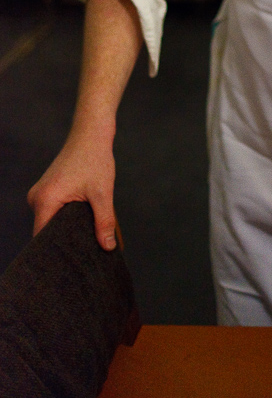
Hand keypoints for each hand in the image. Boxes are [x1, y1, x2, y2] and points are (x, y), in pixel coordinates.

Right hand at [27, 129, 117, 249]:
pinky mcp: (48, 190)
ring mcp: (41, 194)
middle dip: (65, 242)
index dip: (57, 252)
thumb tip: (108, 247)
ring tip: (86, 239)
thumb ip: (104, 222)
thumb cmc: (95, 158)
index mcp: (44, 201)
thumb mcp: (102, 193)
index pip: (43, 238)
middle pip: (47, 231)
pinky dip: (67, 217)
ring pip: (51, 221)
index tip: (71, 264)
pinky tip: (83, 222)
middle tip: (84, 255)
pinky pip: (54, 211)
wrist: (91, 133)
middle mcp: (37, 199)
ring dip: (67, 228)